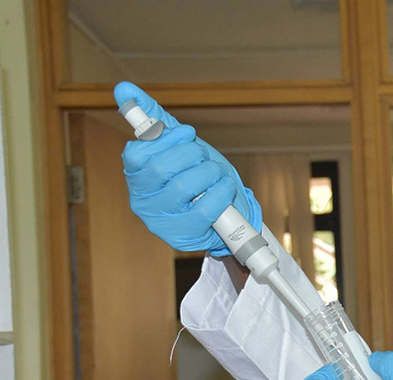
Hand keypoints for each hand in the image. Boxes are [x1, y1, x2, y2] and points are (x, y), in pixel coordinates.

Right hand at [113, 81, 261, 255]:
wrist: (226, 213)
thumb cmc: (197, 177)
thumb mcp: (177, 146)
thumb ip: (152, 119)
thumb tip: (123, 88)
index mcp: (136, 177)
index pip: (136, 154)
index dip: (165, 139)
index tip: (188, 133)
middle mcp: (142, 201)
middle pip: (161, 168)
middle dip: (191, 154)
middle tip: (203, 155)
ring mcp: (161, 221)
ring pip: (184, 186)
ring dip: (209, 172)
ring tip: (216, 172)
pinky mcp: (184, 235)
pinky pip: (204, 208)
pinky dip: (220, 192)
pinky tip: (224, 187)